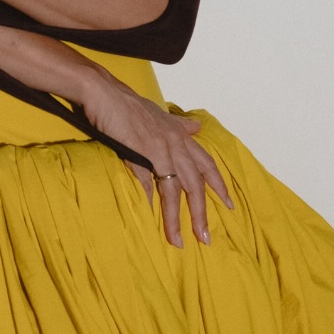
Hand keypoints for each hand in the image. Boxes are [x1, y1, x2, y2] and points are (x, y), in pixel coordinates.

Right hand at [77, 68, 232, 246]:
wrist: (105, 93)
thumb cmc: (130, 104)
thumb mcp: (161, 113)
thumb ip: (179, 125)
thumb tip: (196, 127)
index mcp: (181, 136)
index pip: (207, 164)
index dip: (219, 186)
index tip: (228, 206)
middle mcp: (175, 144)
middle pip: (195, 184)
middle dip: (201, 213)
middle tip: (205, 238)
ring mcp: (159, 150)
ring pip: (175, 190)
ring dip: (177, 218)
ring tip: (179, 241)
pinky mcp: (140, 155)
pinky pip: (149, 186)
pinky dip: (152, 205)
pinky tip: (152, 221)